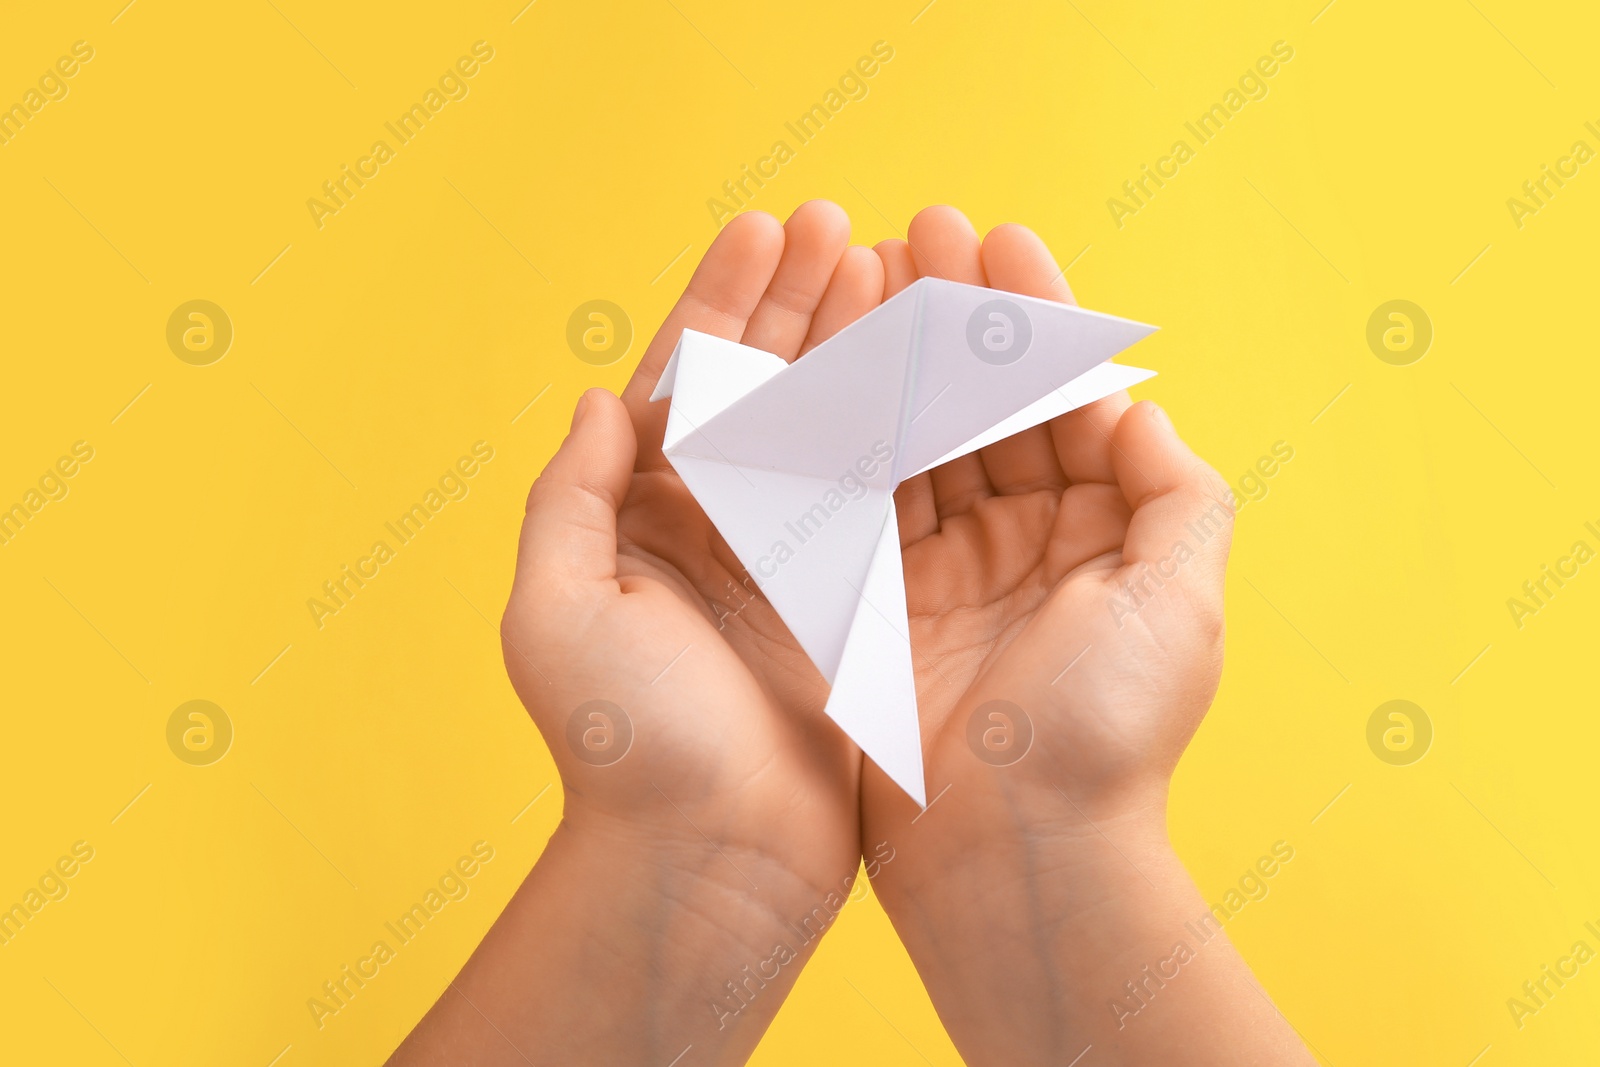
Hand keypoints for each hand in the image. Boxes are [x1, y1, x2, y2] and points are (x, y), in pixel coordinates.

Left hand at [391, 202, 886, 1066]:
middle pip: (760, 385)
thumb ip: (569, 501)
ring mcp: (786, 557)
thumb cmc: (622, 749)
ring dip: (855, 343)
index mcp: (636, 517)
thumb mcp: (556, 616)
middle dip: (797, 300)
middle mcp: (711, 526)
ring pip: (826, 423)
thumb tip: (601, 399)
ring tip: (895, 266)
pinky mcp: (850, 597)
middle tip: (843, 223)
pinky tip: (930, 362)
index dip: (722, 298)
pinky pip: (878, 490)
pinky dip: (901, 423)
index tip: (765, 228)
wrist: (709, 861)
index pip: (683, 381)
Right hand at [858, 207, 1312, 1064]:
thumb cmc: (1107, 733)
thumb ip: (1178, 496)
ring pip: (915, 435)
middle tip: (919, 230)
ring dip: (893, 351)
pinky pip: (858, 494)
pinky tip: (824, 354)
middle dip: (954, 316)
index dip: (1034, 321)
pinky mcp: (874, 601)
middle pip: (983, 404)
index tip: (999, 242)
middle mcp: (1023, 546)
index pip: (1064, 402)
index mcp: (1105, 537)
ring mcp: (943, 570)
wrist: (1012, 857)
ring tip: (867, 263)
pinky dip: (843, 425)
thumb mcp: (1181, 605)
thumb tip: (1140, 407)